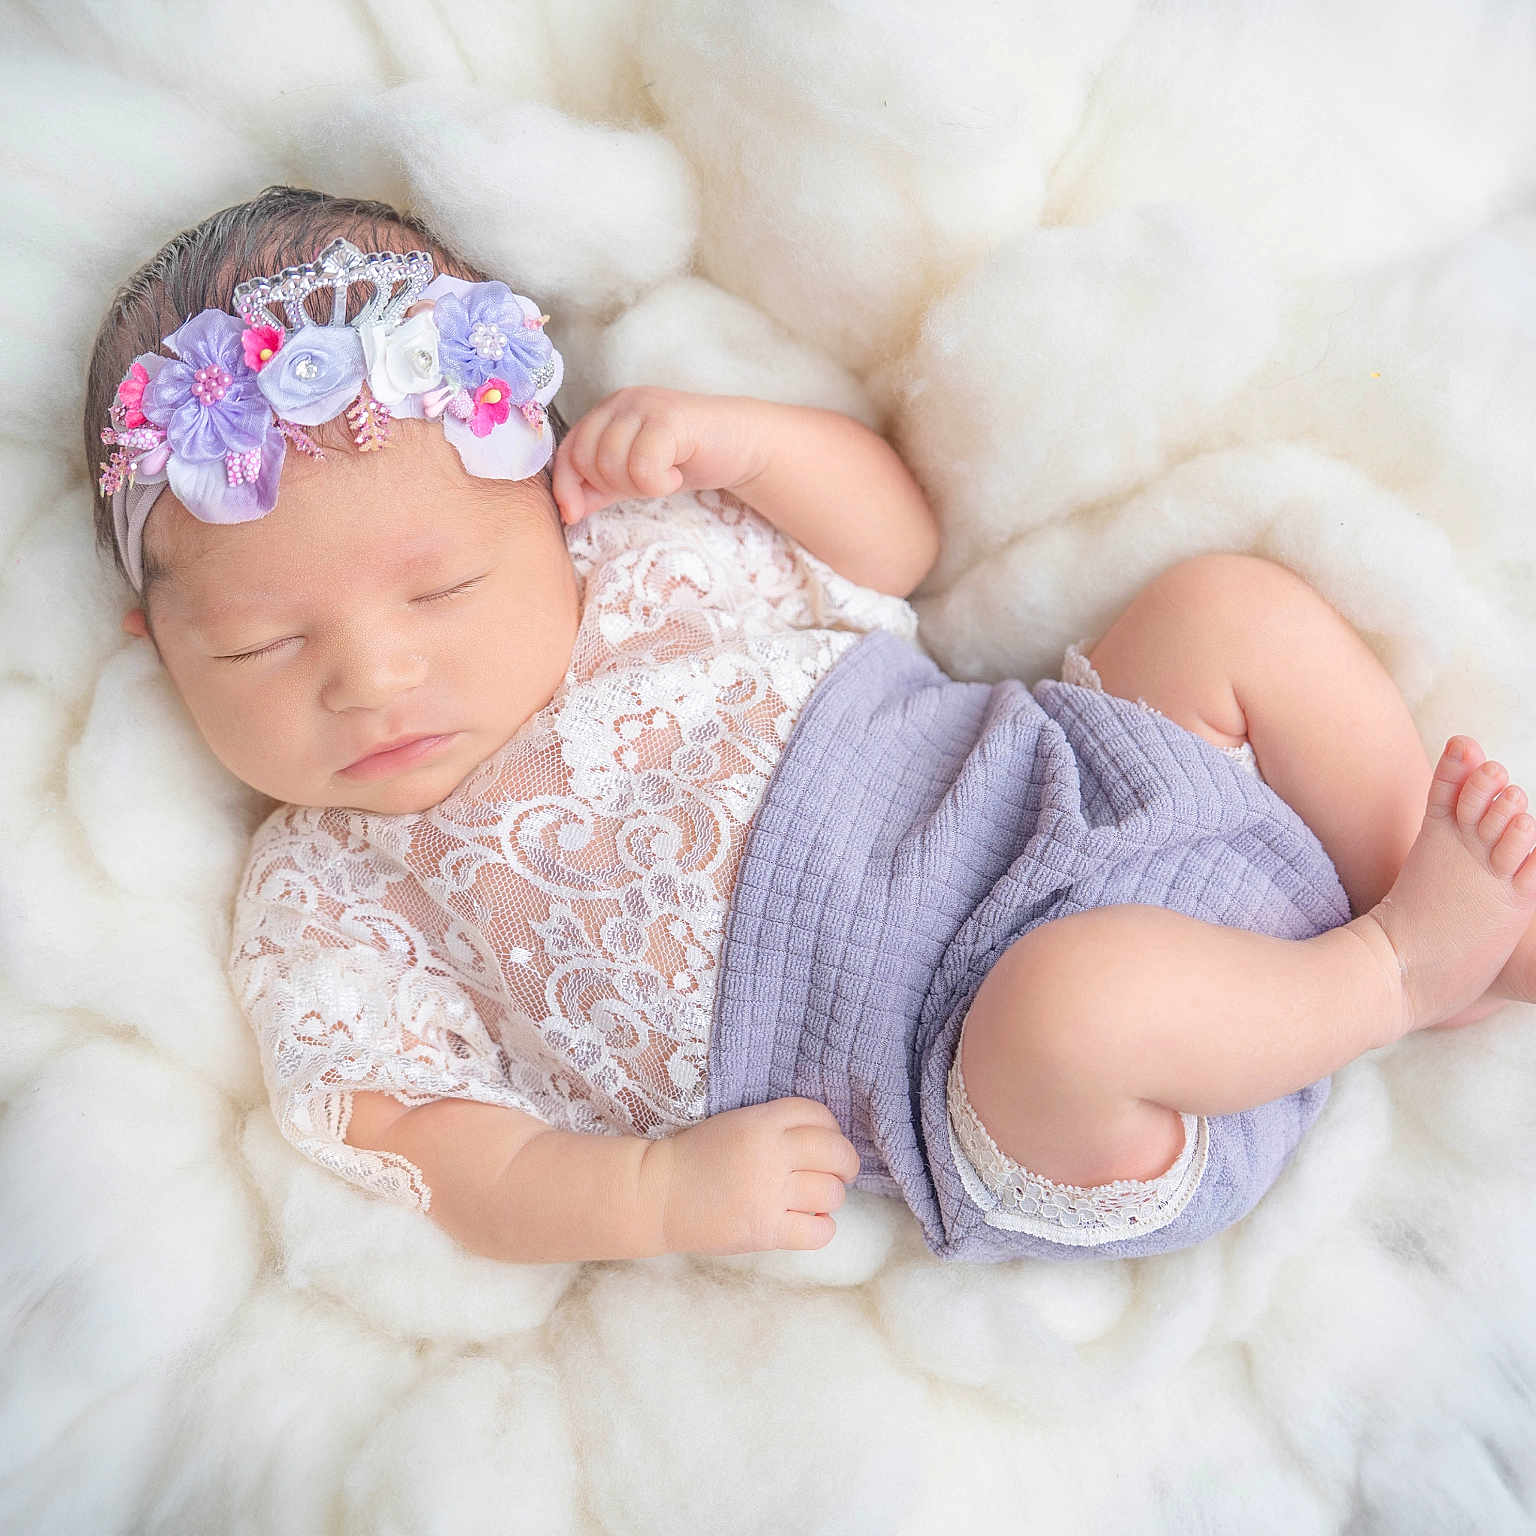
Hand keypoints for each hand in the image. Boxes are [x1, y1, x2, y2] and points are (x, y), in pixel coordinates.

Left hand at [551, 386, 762, 525]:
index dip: (565, 486)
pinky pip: (642, 465)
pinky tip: (675, 476)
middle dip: (612, 485)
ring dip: (639, 485)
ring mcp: (644, 405)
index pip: (566, 451)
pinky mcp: (669, 417)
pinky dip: (658, 482)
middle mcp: (620, 402)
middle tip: (646, 483)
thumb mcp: (633, 478)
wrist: (740, 445)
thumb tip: (567, 510)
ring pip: (611, 463)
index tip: (575, 515)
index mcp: (606, 413)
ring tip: (664, 477)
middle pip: (585, 459)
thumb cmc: (686, 458)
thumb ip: (598, 489)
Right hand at [641, 1097, 861, 1255]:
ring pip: (831, 1192)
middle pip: (836, 1152)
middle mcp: (770, 1153)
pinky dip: (822, 1227)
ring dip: (831, 1196)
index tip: (828, 1141)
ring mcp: (769, 1193)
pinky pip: (818, 1231)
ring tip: (815, 1199)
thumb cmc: (695, 1157)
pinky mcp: (765, 1229)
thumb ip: (775, 1127)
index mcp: (760, 1121)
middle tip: (839, 1173)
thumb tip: (824, 1144)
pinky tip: (809, 1222)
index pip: (818, 1114)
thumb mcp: (735, 1124)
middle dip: (845, 1164)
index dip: (831, 1128)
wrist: (656, 1194)